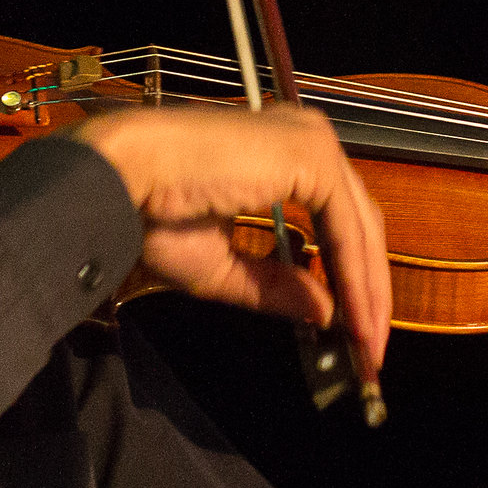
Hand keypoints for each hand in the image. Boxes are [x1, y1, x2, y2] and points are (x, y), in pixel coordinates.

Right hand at [71, 104, 391, 369]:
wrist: (119, 180)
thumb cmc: (149, 209)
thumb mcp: (222, 266)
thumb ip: (275, 287)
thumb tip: (325, 312)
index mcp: (279, 153)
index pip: (335, 219)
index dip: (348, 279)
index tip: (353, 331)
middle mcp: (301, 137)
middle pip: (358, 223)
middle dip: (367, 291)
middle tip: (368, 350)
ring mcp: (310, 140)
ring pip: (361, 227)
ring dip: (367, 292)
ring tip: (364, 346)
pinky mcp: (311, 153)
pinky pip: (347, 228)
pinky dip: (355, 277)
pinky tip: (351, 317)